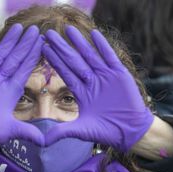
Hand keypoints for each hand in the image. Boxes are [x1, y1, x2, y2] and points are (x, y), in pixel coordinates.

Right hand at [0, 24, 44, 150]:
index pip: (25, 69)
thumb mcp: (8, 130)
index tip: (43, 43)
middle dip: (25, 44)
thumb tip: (46, 142)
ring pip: (0, 53)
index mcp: (11, 91)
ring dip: (9, 40)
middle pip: (15, 58)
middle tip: (35, 29)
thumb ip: (26, 132)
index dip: (33, 56)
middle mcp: (0, 80)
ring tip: (18, 27)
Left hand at [42, 26, 153, 151]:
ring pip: (90, 56)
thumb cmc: (107, 131)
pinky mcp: (119, 75)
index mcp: (82, 92)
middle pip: (74, 61)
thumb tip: (42, 141)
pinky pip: (110, 57)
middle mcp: (92, 81)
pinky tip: (94, 34)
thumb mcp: (81, 131)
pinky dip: (103, 46)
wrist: (130, 131)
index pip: (65, 72)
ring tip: (68, 30)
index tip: (43, 48)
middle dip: (62, 48)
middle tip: (48, 33)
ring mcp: (105, 76)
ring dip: (79, 43)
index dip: (54, 60)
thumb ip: (62, 132)